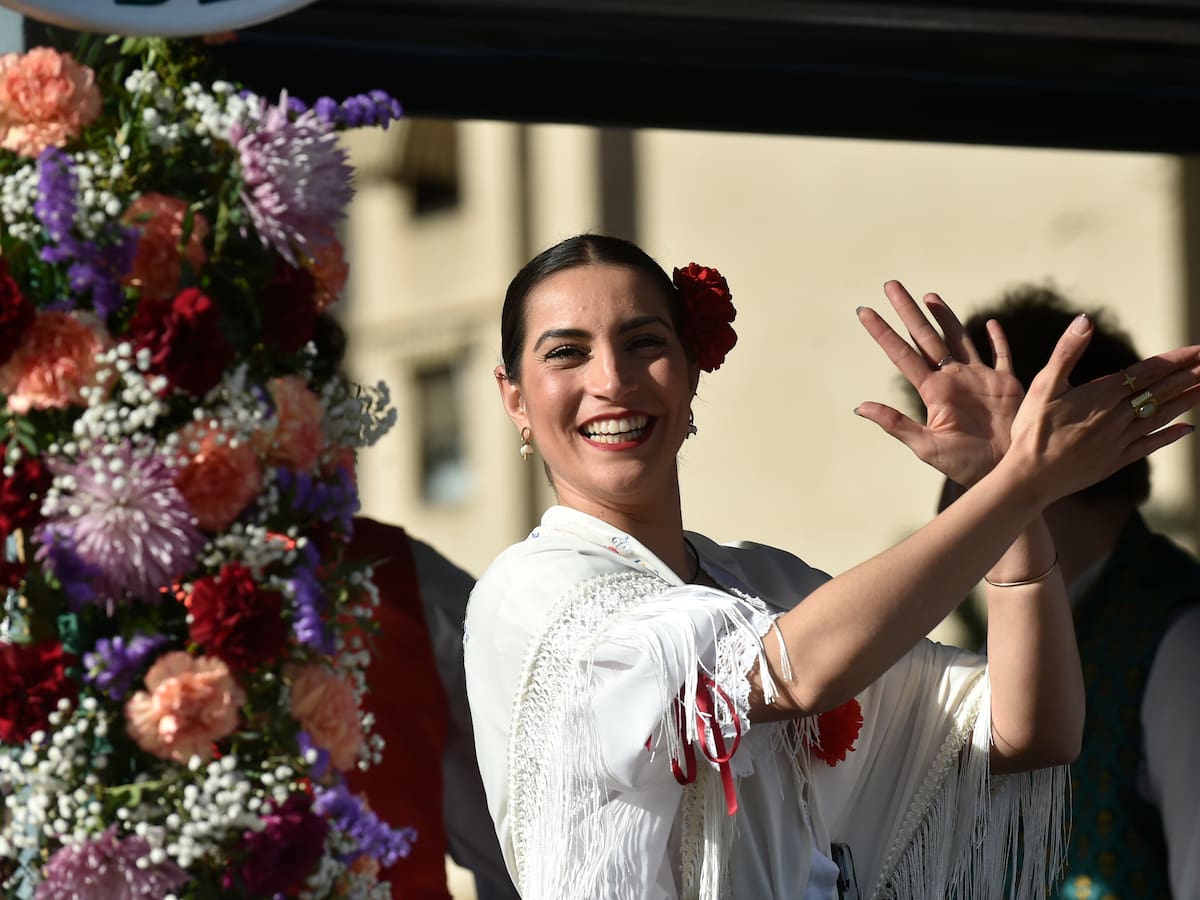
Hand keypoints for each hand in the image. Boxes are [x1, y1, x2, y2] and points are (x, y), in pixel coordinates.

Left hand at [855, 280, 1024, 486]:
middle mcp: (952, 379)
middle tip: (890, 284)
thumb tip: (858, 407)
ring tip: (929, 296)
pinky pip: (1002, 356)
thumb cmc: (963, 465)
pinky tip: (990, 323)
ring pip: (958, 339)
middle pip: (926, 337)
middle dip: (908, 311)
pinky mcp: (1006, 384)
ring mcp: (979, 379)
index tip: (864, 310)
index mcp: (933, 391)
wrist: (1002, 474)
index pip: (902, 354)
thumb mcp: (926, 445)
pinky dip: (997, 339)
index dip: (883, 332)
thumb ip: (895, 424)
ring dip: (945, 317)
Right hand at [1006, 314, 1199, 503]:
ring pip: (1162, 415)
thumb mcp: (1044, 385)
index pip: (1148, 371)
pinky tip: (1187, 429)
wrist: (1030, 477)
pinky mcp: (1116, 460)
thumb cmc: (1032, 430)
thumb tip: (1085, 320)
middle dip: (1190, 375)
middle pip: (1161, 390)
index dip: (1177, 359)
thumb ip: (1066, 351)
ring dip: (1188, 400)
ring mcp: (1120, 439)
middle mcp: (1118, 415)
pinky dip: (1171, 435)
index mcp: (1102, 393)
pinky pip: (1151, 444)